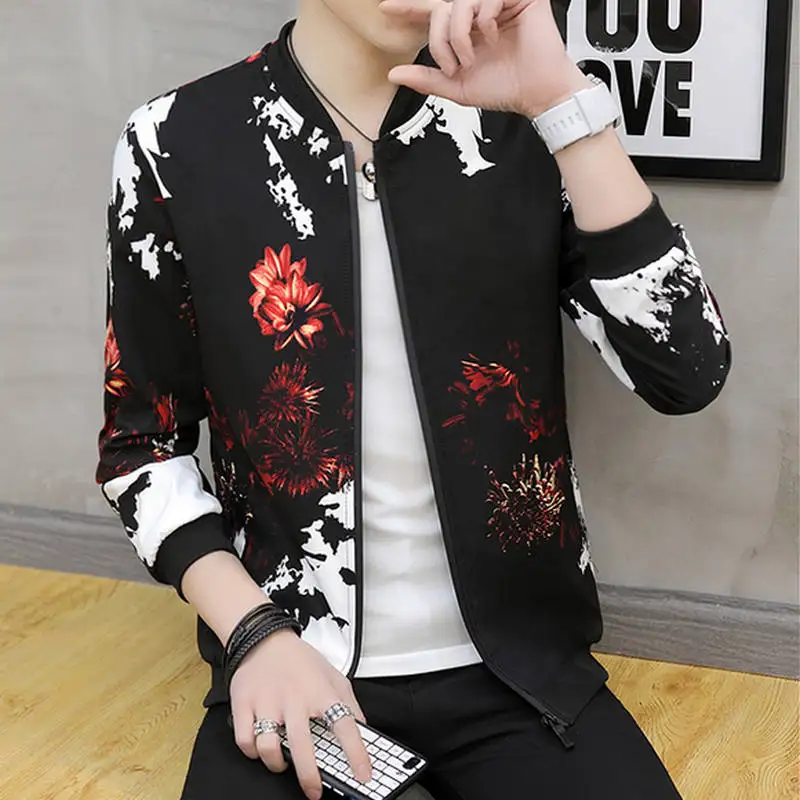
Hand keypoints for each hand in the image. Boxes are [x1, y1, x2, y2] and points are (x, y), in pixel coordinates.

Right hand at [229, 629, 371, 799]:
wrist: (266, 638)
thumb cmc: (301, 661)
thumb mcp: (334, 676)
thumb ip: (350, 705)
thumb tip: (364, 731)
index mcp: (321, 692)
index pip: (346, 725)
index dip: (357, 753)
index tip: (363, 774)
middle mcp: (295, 699)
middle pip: (303, 747)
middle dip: (310, 777)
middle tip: (315, 791)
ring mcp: (268, 703)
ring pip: (269, 748)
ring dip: (277, 764)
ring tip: (283, 763)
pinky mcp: (245, 705)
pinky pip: (246, 741)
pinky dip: (253, 752)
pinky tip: (261, 747)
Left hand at [381, 0, 589, 117]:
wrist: (537, 93)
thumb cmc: (505, 88)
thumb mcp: (457, 87)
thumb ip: (427, 80)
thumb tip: (394, 75)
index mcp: (467, 31)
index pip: (434, 13)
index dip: (410, 8)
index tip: (385, 8)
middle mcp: (480, 14)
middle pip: (443, 8)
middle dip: (440, 39)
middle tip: (452, 65)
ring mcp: (499, 4)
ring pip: (461, 2)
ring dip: (459, 33)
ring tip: (471, 57)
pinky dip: (485, 20)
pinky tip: (494, 36)